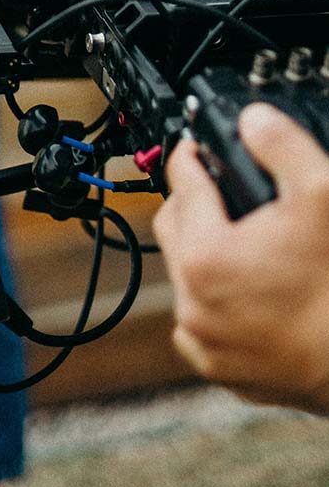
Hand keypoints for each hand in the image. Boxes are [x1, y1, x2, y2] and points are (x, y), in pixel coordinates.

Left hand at [153, 104, 328, 412]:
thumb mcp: (320, 195)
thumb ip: (282, 146)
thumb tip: (253, 120)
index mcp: (204, 254)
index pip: (181, 180)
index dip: (191, 154)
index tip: (196, 147)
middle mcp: (191, 299)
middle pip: (173, 225)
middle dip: (190, 200)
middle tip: (217, 189)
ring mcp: (202, 337)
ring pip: (182, 273)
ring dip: (200, 249)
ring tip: (238, 237)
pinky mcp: (217, 366)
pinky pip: (198, 320)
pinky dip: (212, 298)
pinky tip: (244, 287)